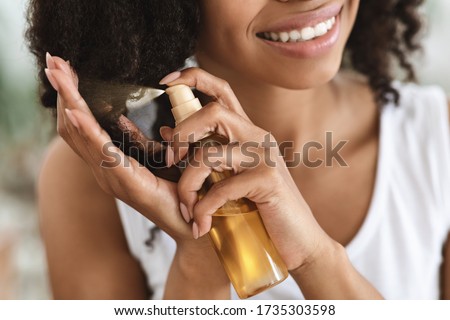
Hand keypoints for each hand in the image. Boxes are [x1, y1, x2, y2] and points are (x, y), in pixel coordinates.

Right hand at [44, 55, 231, 298]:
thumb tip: (130, 117)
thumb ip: (141, 141)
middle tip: (53, 61)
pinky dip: (88, 131)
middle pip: (74, 126)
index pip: (82, 126)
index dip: (71, 97)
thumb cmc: (177, 192)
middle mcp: (103, 170)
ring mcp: (111, 178)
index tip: (63, 69)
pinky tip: (76, 111)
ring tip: (58, 74)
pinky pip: (103, 152)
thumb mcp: (158, 159)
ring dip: (69, 102)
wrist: (193, 224)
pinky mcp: (126, 183)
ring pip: (82, 134)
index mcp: (109, 163)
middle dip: (64, 92)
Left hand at [160, 68, 334, 270]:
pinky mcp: (269, 180)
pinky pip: (222, 187)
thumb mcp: (229, 176)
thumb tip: (167, 132)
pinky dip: (204, 207)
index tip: (165, 83)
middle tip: (171, 161)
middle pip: (212, 111)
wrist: (298, 240)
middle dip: (182, 134)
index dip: (192, 78)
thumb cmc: (260, 208)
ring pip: (209, 153)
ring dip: (187, 184)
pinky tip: (203, 223)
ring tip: (188, 209)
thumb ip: (205, 154)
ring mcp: (265, 156)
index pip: (221, 89)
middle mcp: (258, 136)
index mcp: (247, 132)